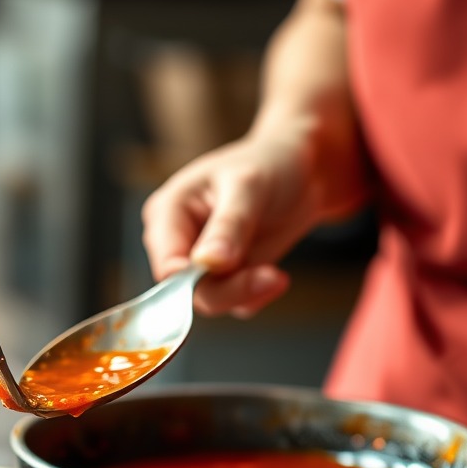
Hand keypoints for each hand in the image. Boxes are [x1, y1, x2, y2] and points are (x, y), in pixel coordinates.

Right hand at [141, 130, 325, 317]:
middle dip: (230, 288)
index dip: (190, 280)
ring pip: (210, 299)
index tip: (230, 273)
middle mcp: (176, 241)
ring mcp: (199, 262)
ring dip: (246, 292)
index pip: (166, 263)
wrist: (300, 173)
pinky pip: (233, 303)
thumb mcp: (248, 186)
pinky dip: (255, 295)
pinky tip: (275, 277)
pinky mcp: (223, 276)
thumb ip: (228, 225)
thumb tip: (207, 262)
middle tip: (272, 278)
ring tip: (277, 276)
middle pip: (185, 288)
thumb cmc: (267, 164)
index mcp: (167, 213)